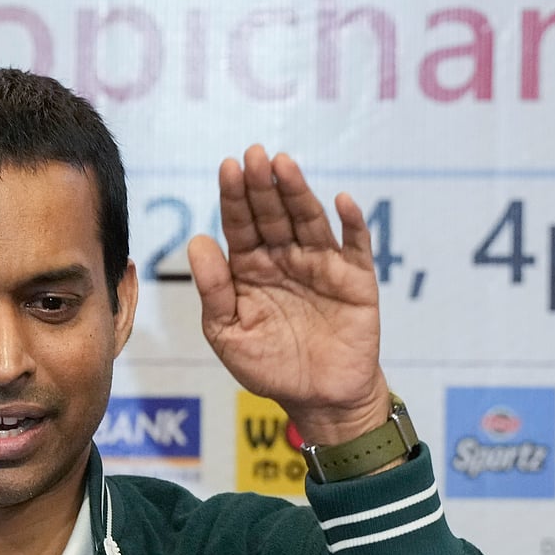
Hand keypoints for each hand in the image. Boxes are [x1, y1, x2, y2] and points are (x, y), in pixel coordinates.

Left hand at [188, 145, 388, 444]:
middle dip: (262, 184)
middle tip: (254, 154)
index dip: (234, 196)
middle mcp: (284, 258)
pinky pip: (356, 246)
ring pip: (309, 221)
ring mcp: (322, 265)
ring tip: (284, 165)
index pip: (239, 224)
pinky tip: (342, 202)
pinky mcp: (356, 279)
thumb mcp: (228, 333)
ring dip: (298, 192)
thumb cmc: (268, 366)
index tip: (227, 167)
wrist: (318, 399)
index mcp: (250, 268)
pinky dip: (352, 224)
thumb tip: (197, 241)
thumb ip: (214, 290)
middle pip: (272, 214)